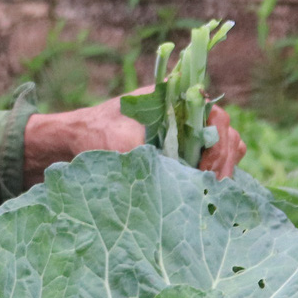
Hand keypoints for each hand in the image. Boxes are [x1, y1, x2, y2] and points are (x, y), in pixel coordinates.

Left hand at [22, 91, 247, 185]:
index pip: (217, 119)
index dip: (219, 145)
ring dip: (223, 171)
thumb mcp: (121, 145)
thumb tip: (186, 178)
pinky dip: (212, 179)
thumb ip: (155, 157)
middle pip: (227, 136)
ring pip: (224, 152)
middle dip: (225, 162)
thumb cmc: (94, 137)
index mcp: (175, 101)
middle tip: (213, 188)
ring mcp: (184, 137)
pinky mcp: (180, 158)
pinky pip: (208, 167)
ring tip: (209, 193)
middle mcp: (185, 116)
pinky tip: (202, 196)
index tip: (207, 170)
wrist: (70, 144)